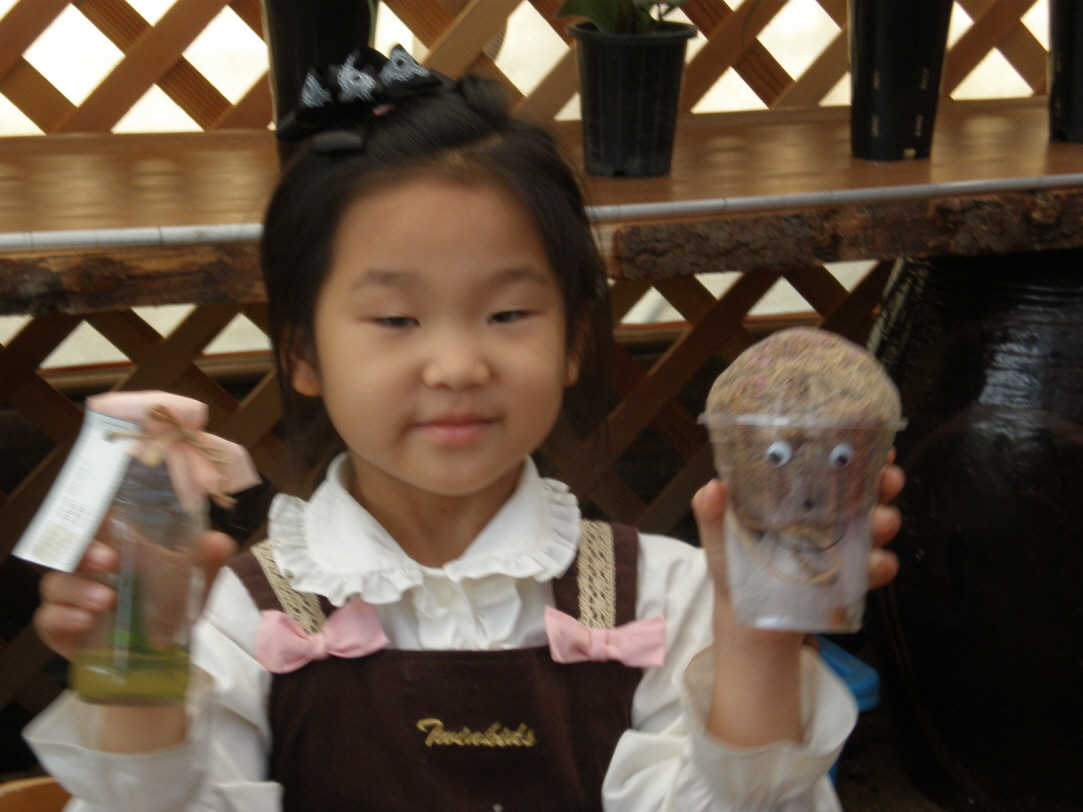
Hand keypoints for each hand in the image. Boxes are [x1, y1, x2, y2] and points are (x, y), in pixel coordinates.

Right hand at [35, 527, 234, 660]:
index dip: (92, 516)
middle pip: (69, 551)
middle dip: (84, 552)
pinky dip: (62, 618)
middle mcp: (88, 571)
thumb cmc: (170, 611)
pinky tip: (84, 621)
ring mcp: (71, 600)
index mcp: (116, 551)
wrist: (160, 662)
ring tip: (107, 600)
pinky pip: (48, 620)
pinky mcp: (60, 631)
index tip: (108, 515)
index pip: (94, 525)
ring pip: (56, 585)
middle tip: (108, 560)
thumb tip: (218, 542)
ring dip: (77, 589)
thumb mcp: (193, 586)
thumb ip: (206, 564)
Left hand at [693, 453, 905, 600]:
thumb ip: (712, 511)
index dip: (854, 450)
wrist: (746, 615)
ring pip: (879, 524)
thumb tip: (713, 487)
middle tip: (888, 478)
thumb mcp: (719, 533)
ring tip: (879, 521)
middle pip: (868, 490)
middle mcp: (830, 515)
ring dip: (885, 520)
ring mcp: (845, 546)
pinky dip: (880, 565)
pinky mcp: (852, 579)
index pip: (832, 465)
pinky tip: (874, 564)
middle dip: (884, 480)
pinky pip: (876, 568)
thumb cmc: (733, 562)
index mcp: (801, 496)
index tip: (868, 438)